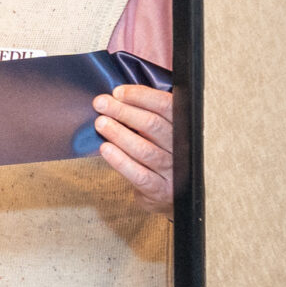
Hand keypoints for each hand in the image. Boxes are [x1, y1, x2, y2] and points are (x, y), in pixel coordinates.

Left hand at [94, 83, 173, 214]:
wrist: (170, 194)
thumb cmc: (161, 154)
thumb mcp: (162, 130)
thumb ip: (149, 110)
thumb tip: (119, 91)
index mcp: (184, 127)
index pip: (167, 105)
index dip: (141, 97)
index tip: (118, 92)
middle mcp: (183, 147)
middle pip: (154, 125)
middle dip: (124, 112)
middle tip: (101, 103)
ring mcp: (173, 170)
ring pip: (145, 149)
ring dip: (120, 134)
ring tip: (100, 123)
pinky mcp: (161, 190)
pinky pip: (139, 175)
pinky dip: (121, 161)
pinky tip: (105, 149)